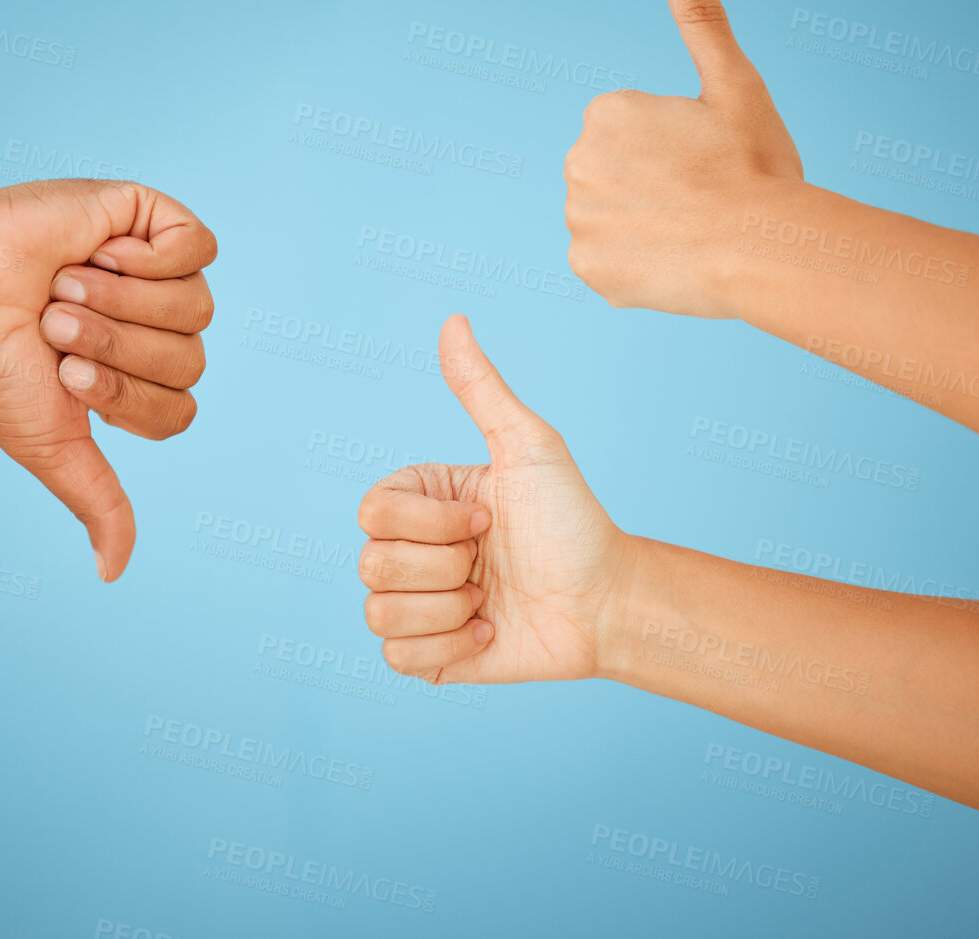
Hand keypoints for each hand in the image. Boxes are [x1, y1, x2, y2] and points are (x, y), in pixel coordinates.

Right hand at [0, 180, 216, 581]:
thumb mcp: (51, 446)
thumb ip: (97, 503)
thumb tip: (115, 573)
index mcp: (138, 380)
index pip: (181, 409)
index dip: (124, 398)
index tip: (64, 378)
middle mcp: (156, 328)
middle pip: (190, 359)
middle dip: (114, 346)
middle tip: (55, 324)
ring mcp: (158, 271)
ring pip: (197, 305)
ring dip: (119, 302)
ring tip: (65, 287)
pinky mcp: (152, 219)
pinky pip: (198, 247)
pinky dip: (149, 258)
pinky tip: (100, 253)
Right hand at [355, 315, 629, 683]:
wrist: (606, 602)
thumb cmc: (574, 521)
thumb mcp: (530, 447)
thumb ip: (481, 389)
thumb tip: (453, 320)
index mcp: (420, 500)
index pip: (372, 511)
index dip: (432, 523)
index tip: (488, 518)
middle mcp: (410, 548)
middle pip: (372, 564)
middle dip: (445, 567)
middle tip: (490, 562)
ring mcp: (416, 603)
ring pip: (378, 614)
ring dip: (447, 610)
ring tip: (489, 600)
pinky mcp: (428, 655)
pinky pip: (396, 659)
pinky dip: (447, 648)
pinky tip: (487, 632)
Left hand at [563, 0, 803, 317]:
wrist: (763, 250)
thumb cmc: (756, 165)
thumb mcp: (735, 83)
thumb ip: (702, 20)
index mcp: (606, 113)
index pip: (633, 133)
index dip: (675, 148)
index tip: (705, 160)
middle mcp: (577, 162)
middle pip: (616, 173)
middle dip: (650, 183)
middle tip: (701, 197)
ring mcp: (579, 219)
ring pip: (611, 217)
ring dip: (642, 223)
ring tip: (689, 231)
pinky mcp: (588, 267)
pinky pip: (608, 261)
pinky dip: (635, 264)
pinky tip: (672, 259)